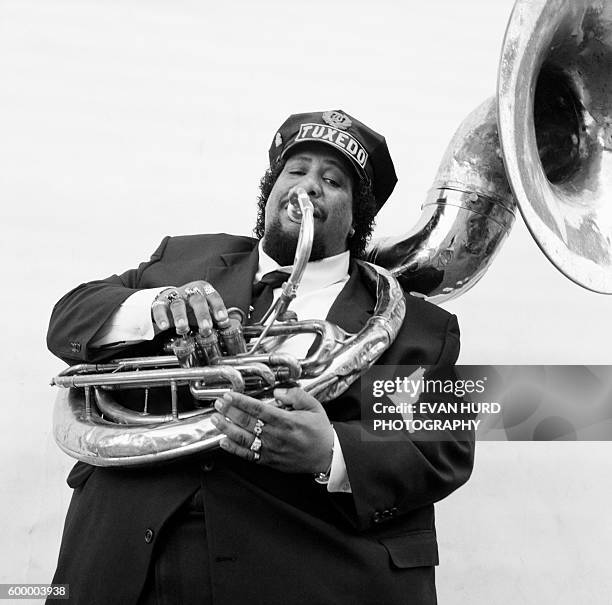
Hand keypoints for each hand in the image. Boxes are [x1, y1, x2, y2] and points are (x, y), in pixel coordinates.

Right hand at [151, 281, 228, 333]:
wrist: (169, 299)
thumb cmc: (192, 306)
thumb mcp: (207, 308)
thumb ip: (218, 316)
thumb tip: (234, 324)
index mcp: (204, 290)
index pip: (213, 296)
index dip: (218, 307)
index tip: (222, 319)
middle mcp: (189, 291)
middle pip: (197, 300)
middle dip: (202, 314)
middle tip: (206, 327)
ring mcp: (175, 296)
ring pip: (178, 304)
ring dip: (181, 316)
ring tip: (183, 328)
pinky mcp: (160, 302)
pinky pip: (159, 308)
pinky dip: (161, 317)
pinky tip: (164, 326)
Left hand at [211, 388, 333, 474]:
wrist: (328, 456)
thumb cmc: (320, 432)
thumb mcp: (314, 407)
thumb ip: (296, 395)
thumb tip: (278, 391)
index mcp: (287, 421)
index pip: (258, 409)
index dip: (241, 402)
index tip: (229, 395)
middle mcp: (277, 436)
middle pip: (248, 422)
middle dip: (230, 412)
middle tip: (218, 404)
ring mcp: (272, 450)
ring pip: (244, 439)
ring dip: (227, 429)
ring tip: (216, 420)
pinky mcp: (270, 461)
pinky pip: (248, 456)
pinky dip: (235, 450)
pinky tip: (224, 442)